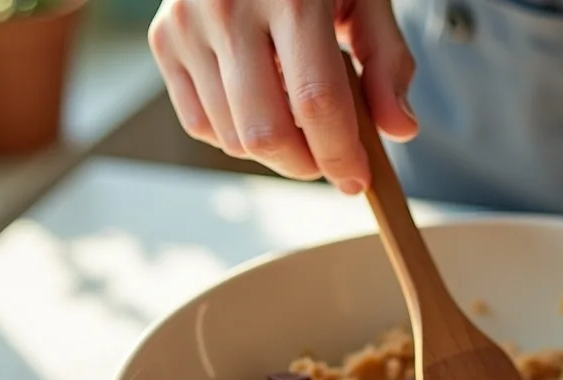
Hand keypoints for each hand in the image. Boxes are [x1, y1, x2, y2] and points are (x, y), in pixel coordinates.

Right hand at [147, 0, 416, 192]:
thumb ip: (387, 61)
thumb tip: (399, 130)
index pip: (316, 102)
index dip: (341, 153)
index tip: (357, 179)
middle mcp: (228, 8)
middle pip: (265, 132)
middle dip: (306, 165)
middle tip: (330, 160)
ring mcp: (187, 24)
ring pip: (232, 137)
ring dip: (273, 153)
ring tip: (299, 124)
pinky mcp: (163, 39)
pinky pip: (200, 124)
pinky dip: (235, 135)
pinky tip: (261, 106)